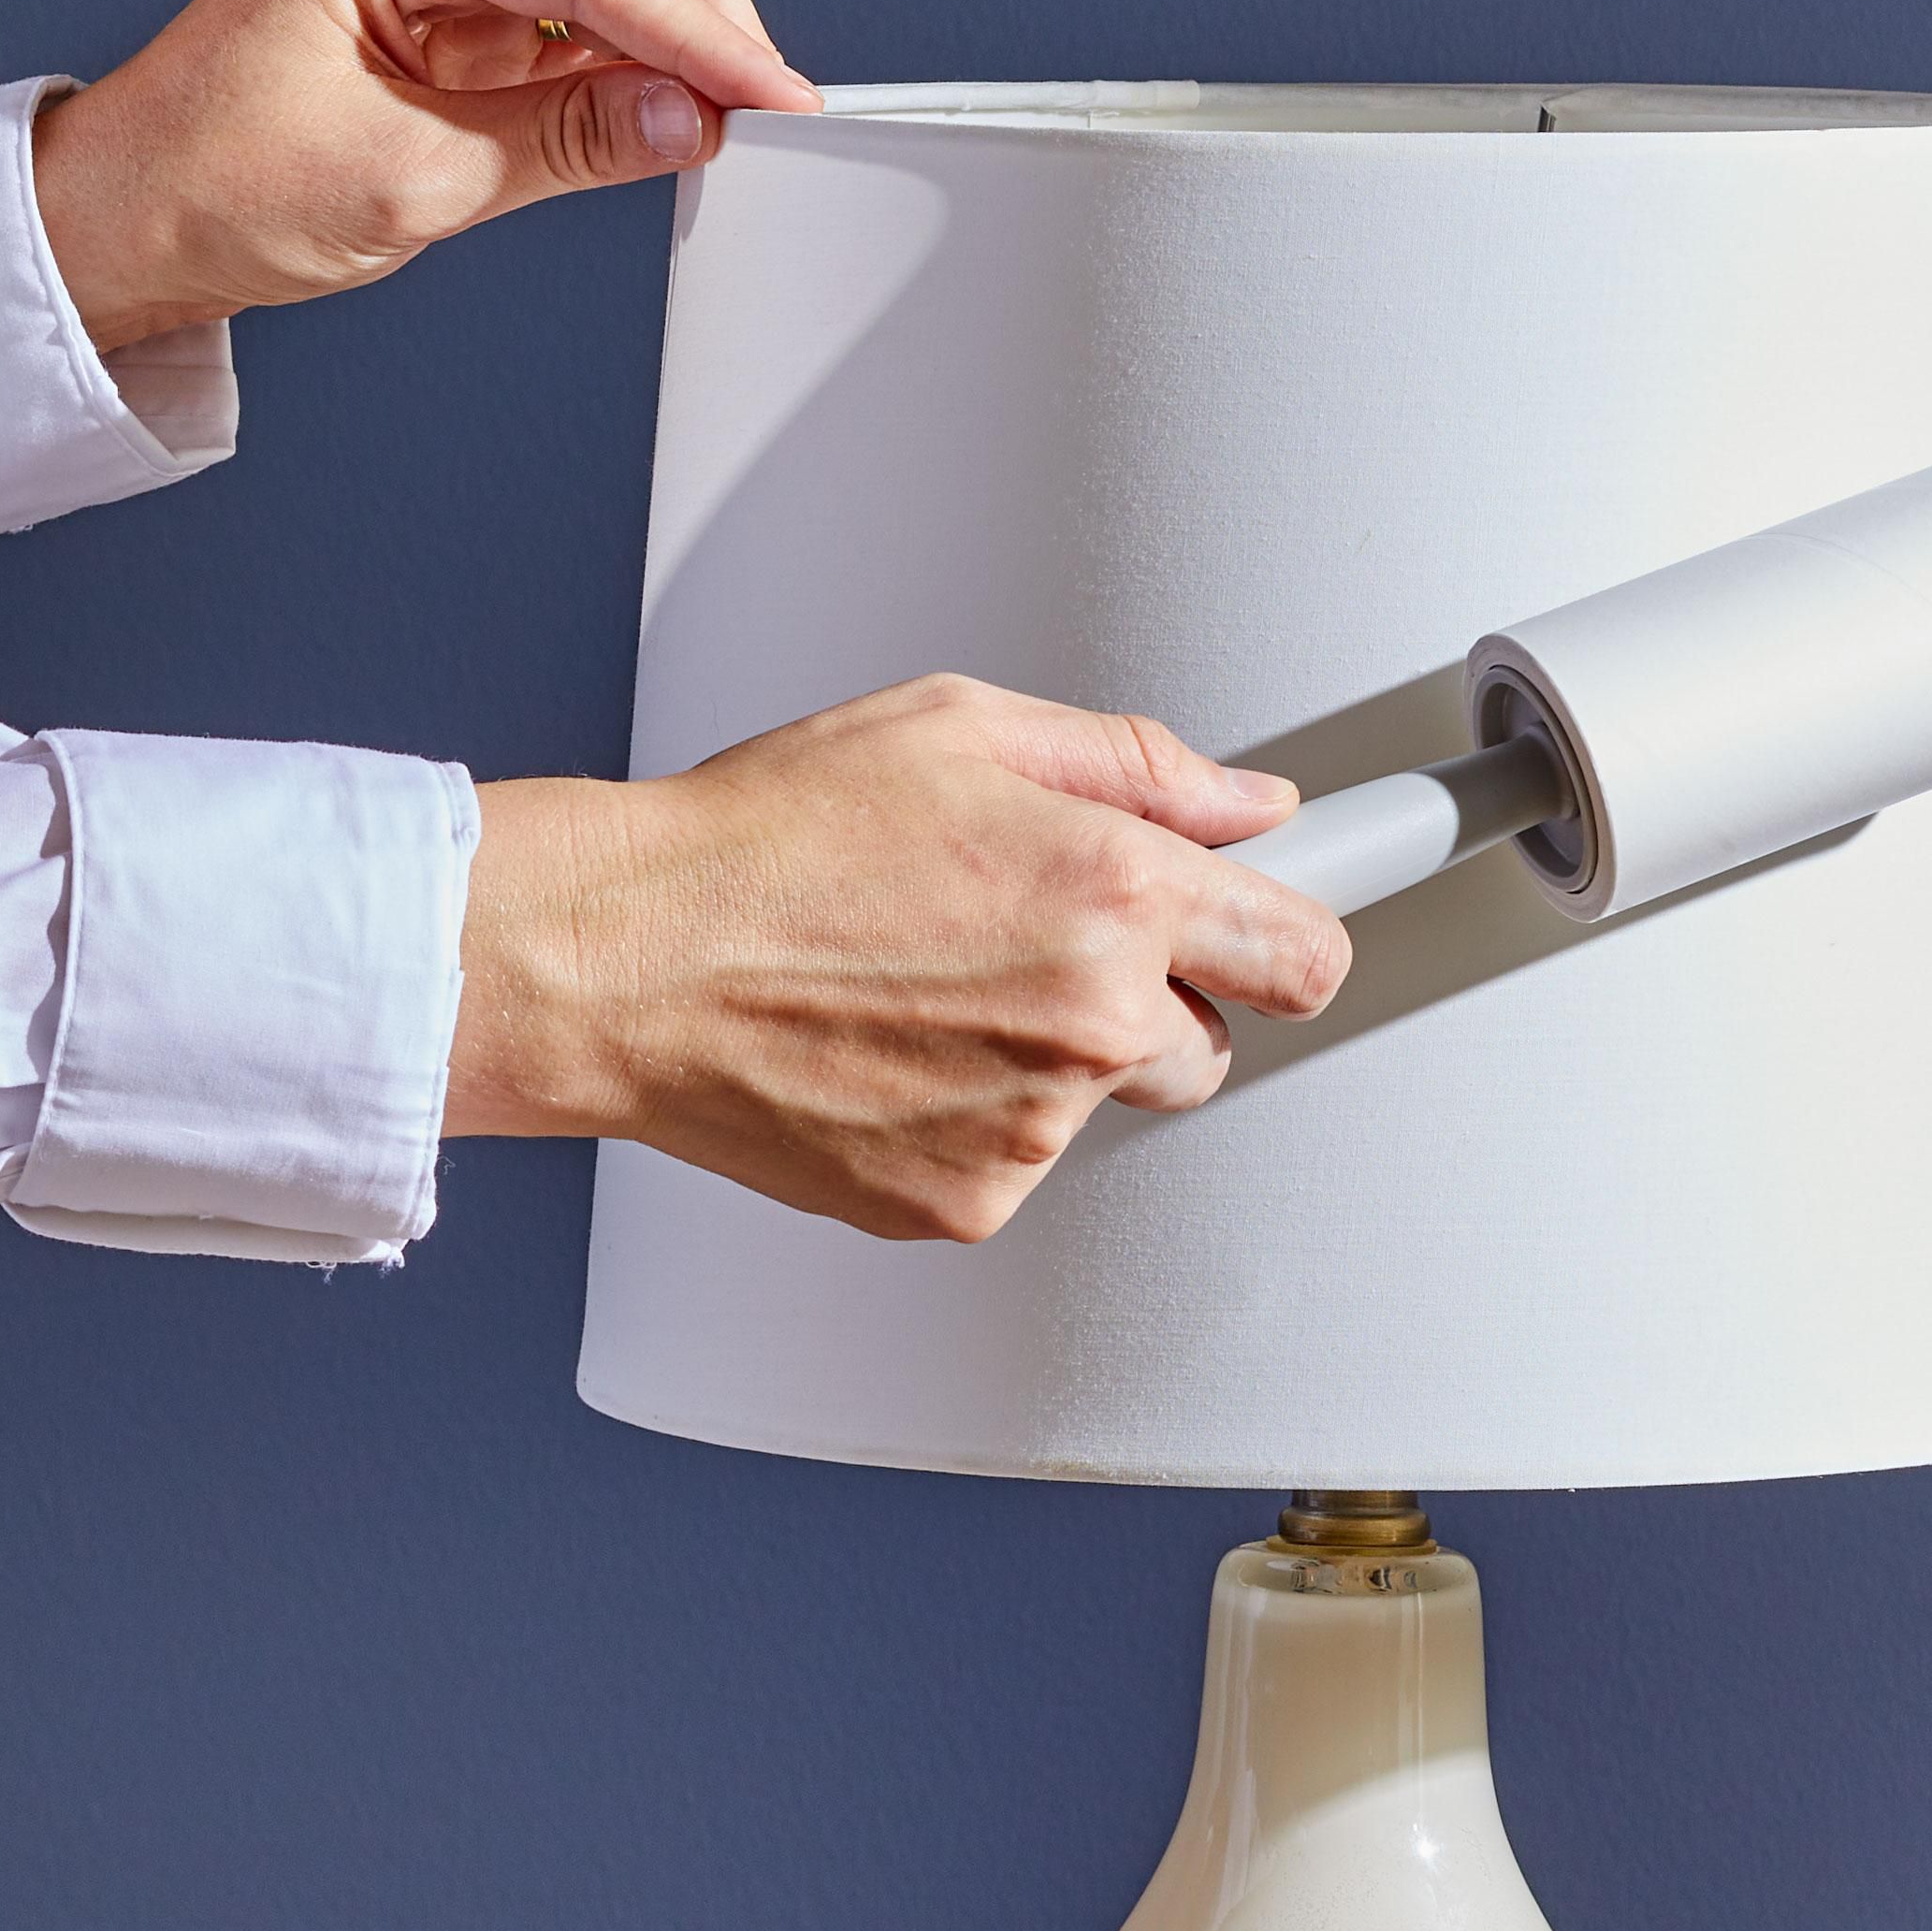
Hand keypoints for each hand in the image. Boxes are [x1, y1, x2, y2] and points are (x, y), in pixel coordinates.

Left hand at [31, 0, 820, 349]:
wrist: (124, 224)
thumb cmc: (211, 183)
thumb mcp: (412, 177)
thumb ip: (569, 138)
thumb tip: (689, 119)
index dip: (700, 31)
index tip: (774, 96)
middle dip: (704, 25)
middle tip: (773, 115)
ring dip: (675, 51)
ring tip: (731, 130)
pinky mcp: (453, 16)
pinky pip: (574, 29)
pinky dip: (632, 73)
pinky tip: (671, 120)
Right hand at [442, 676, 1353, 1242]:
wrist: (627, 959)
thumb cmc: (770, 835)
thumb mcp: (964, 728)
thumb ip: (1139, 765)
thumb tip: (1251, 803)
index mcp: (1115, 889)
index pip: (1304, 954)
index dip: (1285, 939)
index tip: (1273, 936)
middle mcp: (1092, 1018)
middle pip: (1211, 1044)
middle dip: (1151, 998)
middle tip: (1030, 943)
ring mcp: (1032, 1126)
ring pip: (1103, 1103)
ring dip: (1049, 1058)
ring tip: (925, 987)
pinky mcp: (965, 1202)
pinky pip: (1016, 1163)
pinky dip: (970, 1121)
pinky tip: (887, 1052)